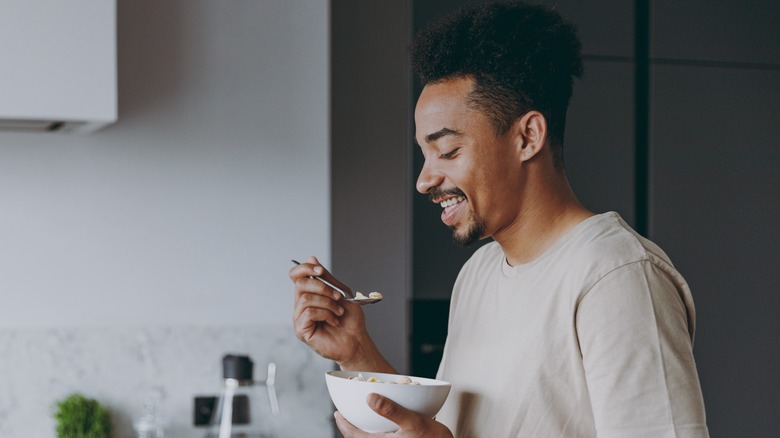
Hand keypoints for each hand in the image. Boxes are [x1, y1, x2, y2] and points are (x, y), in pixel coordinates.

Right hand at [290, 256, 366, 364]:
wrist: (356, 340)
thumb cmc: (350, 319)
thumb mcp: (341, 292)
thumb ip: (326, 278)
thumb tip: (311, 258)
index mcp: (309, 293)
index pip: (296, 275)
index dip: (305, 268)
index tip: (320, 270)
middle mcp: (301, 305)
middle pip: (300, 284)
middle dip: (323, 287)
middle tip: (339, 296)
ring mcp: (299, 318)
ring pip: (306, 299)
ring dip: (328, 303)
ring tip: (339, 312)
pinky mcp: (301, 330)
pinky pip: (309, 313)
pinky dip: (326, 314)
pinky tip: (334, 321)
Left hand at [334, 393, 452, 437]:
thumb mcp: (413, 422)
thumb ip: (391, 410)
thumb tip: (370, 397)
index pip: (354, 435)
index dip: (344, 424)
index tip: (337, 413)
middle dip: (350, 428)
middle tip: (344, 416)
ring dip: (362, 431)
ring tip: (360, 420)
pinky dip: (374, 433)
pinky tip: (381, 426)